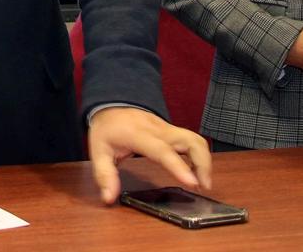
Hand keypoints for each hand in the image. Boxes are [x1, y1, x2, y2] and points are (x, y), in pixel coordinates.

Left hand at [88, 107, 211, 205]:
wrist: (112, 105)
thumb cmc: (106, 129)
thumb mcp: (98, 151)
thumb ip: (104, 174)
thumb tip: (109, 198)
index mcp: (139, 134)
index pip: (162, 150)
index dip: (178, 166)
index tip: (192, 182)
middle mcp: (158, 130)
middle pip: (190, 140)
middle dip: (202, 163)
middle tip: (202, 187)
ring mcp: (167, 128)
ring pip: (195, 139)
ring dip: (204, 160)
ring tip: (202, 183)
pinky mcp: (172, 131)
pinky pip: (192, 140)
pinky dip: (200, 155)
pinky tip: (197, 171)